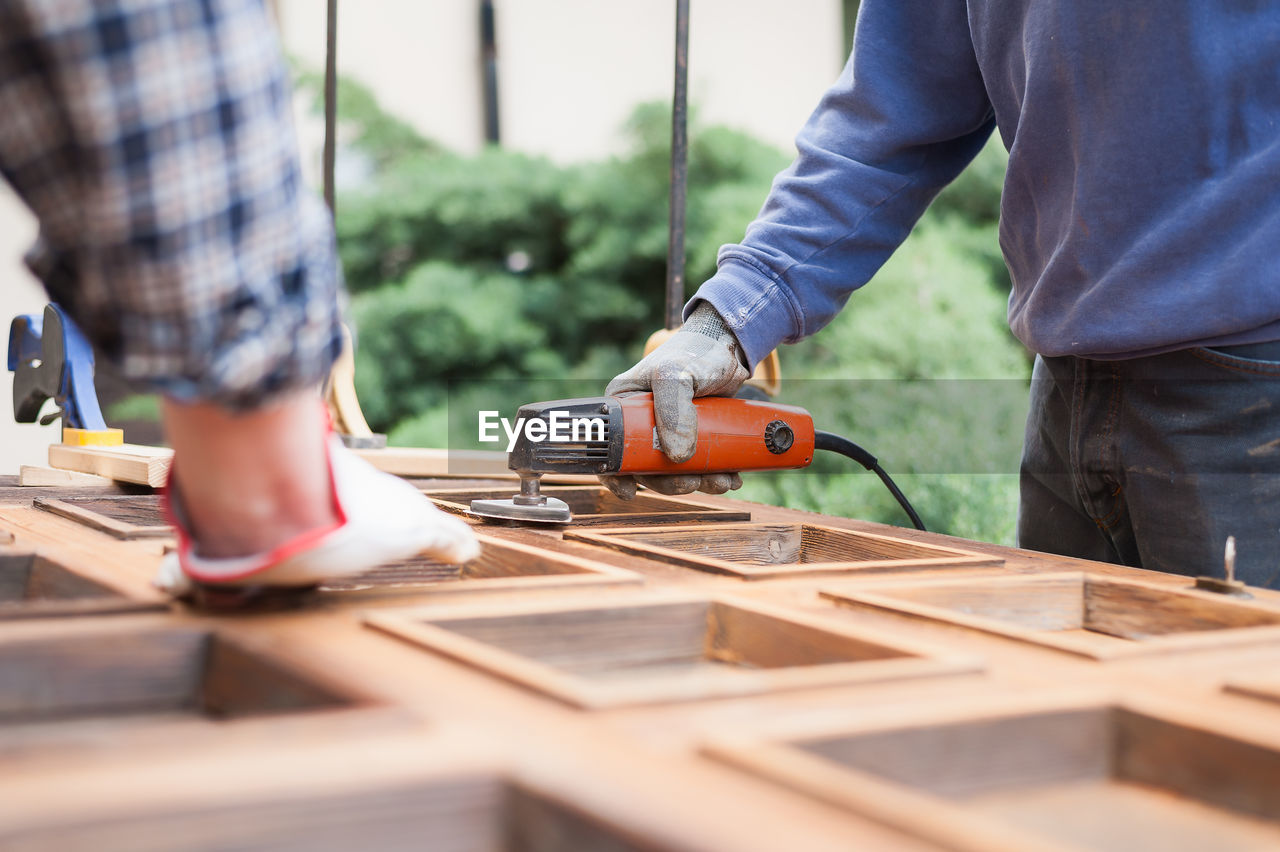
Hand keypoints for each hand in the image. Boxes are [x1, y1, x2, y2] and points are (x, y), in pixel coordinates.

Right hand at [601, 302, 749, 498]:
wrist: (730, 347)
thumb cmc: (694, 352)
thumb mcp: (676, 375)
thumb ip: (673, 409)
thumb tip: (677, 457)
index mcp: (623, 407)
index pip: (609, 448)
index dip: (614, 475)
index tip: (631, 492)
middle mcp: (641, 423)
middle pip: (646, 468)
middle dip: (672, 482)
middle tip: (694, 482)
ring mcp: (668, 432)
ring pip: (675, 471)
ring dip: (698, 482)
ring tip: (723, 480)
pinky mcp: (692, 436)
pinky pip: (698, 465)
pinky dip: (713, 475)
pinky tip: (731, 476)